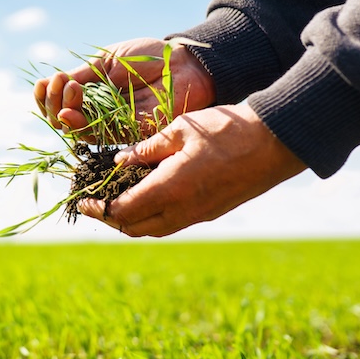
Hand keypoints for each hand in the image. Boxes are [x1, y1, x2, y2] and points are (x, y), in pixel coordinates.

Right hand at [33, 38, 216, 131]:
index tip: (44, 82)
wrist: (182, 63)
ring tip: (70, 90)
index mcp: (91, 95)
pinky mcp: (125, 136)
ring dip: (63, 111)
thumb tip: (50, 84)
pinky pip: (96, 136)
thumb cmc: (146, 58)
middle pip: (62, 120)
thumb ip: (81, 75)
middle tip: (59, 83)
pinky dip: (79, 124)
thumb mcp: (106, 61)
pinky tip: (72, 109)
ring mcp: (110, 125)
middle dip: (52, 103)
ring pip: (75, 130)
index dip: (47, 97)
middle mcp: (98, 113)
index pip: (60, 103)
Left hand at [78, 104, 306, 236]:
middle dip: (109, 218)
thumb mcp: (180, 129)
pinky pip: (170, 224)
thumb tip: (119, 161)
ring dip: (130, 221)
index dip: (98, 208)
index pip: (122, 211)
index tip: (83, 200)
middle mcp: (181, 210)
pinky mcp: (209, 213)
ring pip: (152, 229)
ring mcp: (197, 215)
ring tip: (115, 202)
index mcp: (170, 190)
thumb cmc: (227, 129)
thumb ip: (146, 148)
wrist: (276, 142)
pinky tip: (144, 198)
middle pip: (133, 227)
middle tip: (94, 203)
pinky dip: (150, 218)